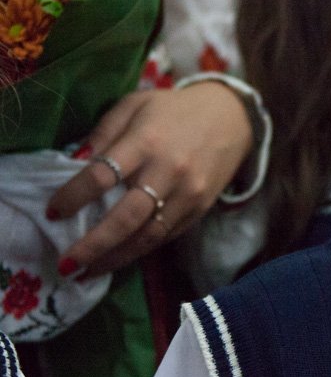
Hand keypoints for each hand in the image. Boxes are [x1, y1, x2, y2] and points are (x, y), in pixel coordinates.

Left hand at [47, 82, 252, 277]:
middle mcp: (169, 170)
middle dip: (91, 246)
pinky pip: (165, 235)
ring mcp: (189, 193)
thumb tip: (72, 164)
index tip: (52, 211)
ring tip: (86, 271)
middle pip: (125, 218)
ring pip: (147, 237)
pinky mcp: (200, 208)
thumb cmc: (174, 110)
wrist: (233, 117)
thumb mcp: (135, 105)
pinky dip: (139, 250)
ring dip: (114, 258)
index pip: (102, 176)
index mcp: (147, 141)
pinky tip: (118, 256)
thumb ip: (103, 132)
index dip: (72, 197)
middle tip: (65, 263)